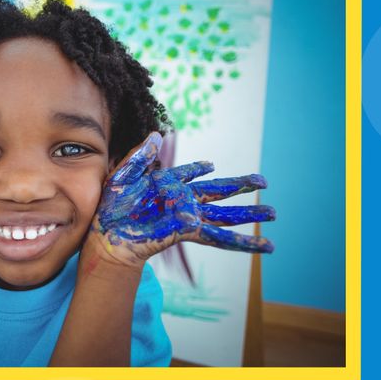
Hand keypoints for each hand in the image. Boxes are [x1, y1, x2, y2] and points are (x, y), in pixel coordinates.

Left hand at [90, 131, 274, 265]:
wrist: (107, 235)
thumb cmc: (109, 208)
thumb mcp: (122, 175)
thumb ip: (140, 156)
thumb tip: (155, 134)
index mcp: (167, 185)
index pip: (188, 175)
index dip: (198, 169)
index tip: (210, 165)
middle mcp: (183, 200)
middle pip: (219, 192)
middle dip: (241, 186)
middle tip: (264, 181)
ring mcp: (189, 216)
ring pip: (226, 216)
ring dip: (249, 214)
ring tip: (273, 213)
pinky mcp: (189, 231)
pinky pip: (219, 238)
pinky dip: (241, 242)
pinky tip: (261, 245)